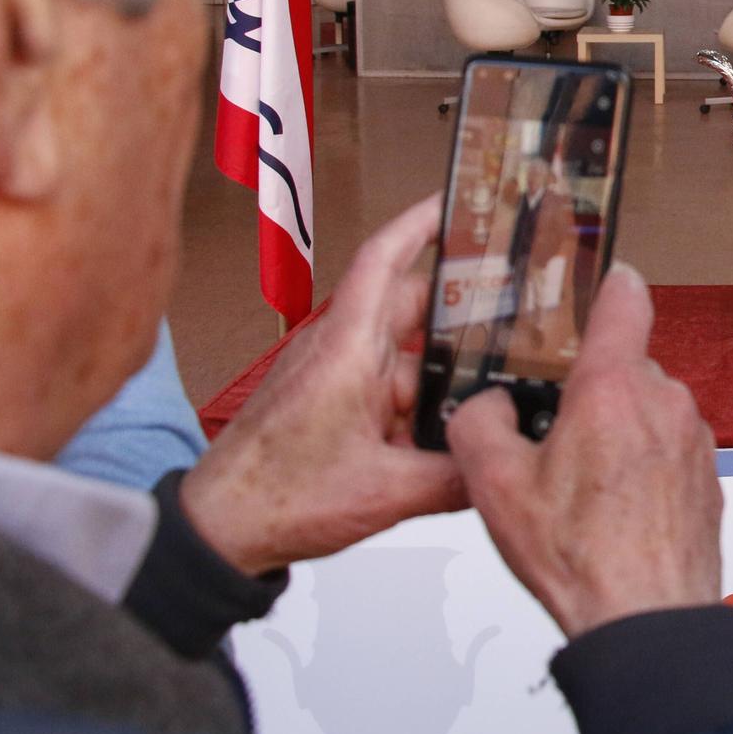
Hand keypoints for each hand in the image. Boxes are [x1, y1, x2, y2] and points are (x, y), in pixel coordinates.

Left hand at [181, 195, 465, 575]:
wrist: (218, 530)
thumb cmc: (273, 498)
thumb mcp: (385, 493)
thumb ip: (454, 478)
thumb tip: (500, 465)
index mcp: (345, 350)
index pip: (384, 260)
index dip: (421, 224)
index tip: (457, 203)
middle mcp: (338, 352)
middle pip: (410, 309)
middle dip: (460, 312)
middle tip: (514, 315)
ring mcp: (333, 377)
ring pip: (404, 355)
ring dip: (440, 373)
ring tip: (489, 391)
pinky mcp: (330, 404)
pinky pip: (387, 387)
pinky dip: (418, 403)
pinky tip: (445, 434)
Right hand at [449, 263, 719, 638]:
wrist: (648, 619)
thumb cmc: (582, 558)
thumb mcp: (495, 487)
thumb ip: (478, 424)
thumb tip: (486, 405)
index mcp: (613, 387)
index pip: (624, 299)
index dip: (607, 284)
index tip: (597, 280)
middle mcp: (663, 401)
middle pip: (624, 367)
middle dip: (590, 391)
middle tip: (553, 434)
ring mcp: (694, 438)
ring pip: (647, 411)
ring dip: (618, 432)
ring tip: (582, 487)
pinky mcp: (709, 474)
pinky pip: (669, 449)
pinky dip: (643, 467)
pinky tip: (615, 509)